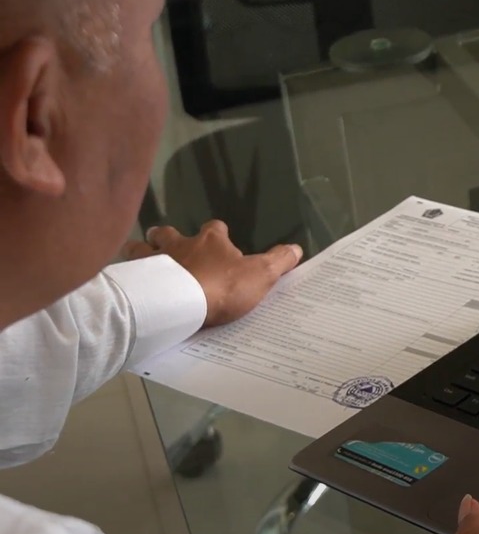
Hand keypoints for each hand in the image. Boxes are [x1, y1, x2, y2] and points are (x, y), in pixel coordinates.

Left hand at [123, 220, 302, 326]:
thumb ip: (278, 261)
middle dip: (166, 236)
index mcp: (210, 242)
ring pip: (141, 248)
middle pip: (167, 233)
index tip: (219, 239)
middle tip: (166, 244)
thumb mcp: (261, 275)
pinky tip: (127, 281)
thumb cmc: (223, 287)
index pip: (214, 228)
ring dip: (141, 251)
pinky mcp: (136, 279)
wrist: (180, 305)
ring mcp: (153, 261)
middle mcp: (179, 244)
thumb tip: (296, 248)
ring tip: (140, 258)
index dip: (217, 233)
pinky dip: (128, 274)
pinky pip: (128, 272)